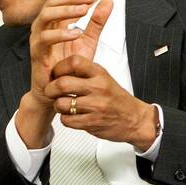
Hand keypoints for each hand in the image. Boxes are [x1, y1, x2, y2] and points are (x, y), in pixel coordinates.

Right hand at [15, 0, 113, 148]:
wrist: (57, 91)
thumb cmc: (68, 66)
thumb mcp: (88, 41)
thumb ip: (97, 22)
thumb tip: (108, 0)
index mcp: (53, 20)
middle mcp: (43, 25)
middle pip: (51, 1)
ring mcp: (37, 38)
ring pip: (45, 15)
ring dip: (65, 10)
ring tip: (84, 10)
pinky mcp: (37, 53)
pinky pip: (45, 38)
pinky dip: (60, 33)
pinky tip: (75, 32)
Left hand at [42, 54, 159, 150]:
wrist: (135, 119)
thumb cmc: (116, 99)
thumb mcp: (104, 78)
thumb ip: (85, 73)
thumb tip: (60, 69)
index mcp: (100, 73)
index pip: (73, 62)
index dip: (59, 67)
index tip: (56, 73)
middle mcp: (98, 88)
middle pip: (62, 84)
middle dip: (50, 89)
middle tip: (50, 91)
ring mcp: (95, 106)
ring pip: (61, 104)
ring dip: (58, 106)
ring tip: (64, 105)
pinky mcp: (92, 122)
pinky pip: (67, 120)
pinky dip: (65, 119)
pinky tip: (72, 116)